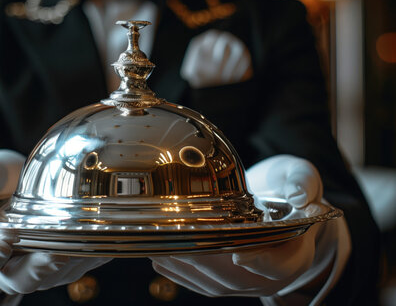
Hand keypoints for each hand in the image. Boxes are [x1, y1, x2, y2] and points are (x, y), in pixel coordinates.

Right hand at [0, 149, 110, 296]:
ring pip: (57, 275)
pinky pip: (82, 265)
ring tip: (91, 244)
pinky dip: (95, 254)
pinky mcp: (66, 262)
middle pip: (24, 278)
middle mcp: (11, 265)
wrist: (21, 189)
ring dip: (74, 262)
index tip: (4, 238)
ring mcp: (40, 267)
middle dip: (41, 268)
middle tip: (56, 254)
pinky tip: (108, 239)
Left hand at [151, 155, 345, 298]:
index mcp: (296, 252)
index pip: (279, 265)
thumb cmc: (287, 188)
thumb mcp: (301, 177)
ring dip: (186, 268)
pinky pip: (203, 284)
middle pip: (237, 278)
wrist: (277, 204)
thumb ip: (302, 182)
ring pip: (216, 285)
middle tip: (178, 242)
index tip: (238, 254)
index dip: (259, 261)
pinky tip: (160, 257)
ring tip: (160, 247)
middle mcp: (272, 275)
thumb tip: (298, 196)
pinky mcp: (229, 281)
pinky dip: (180, 273)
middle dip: (205, 262)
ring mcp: (249, 282)